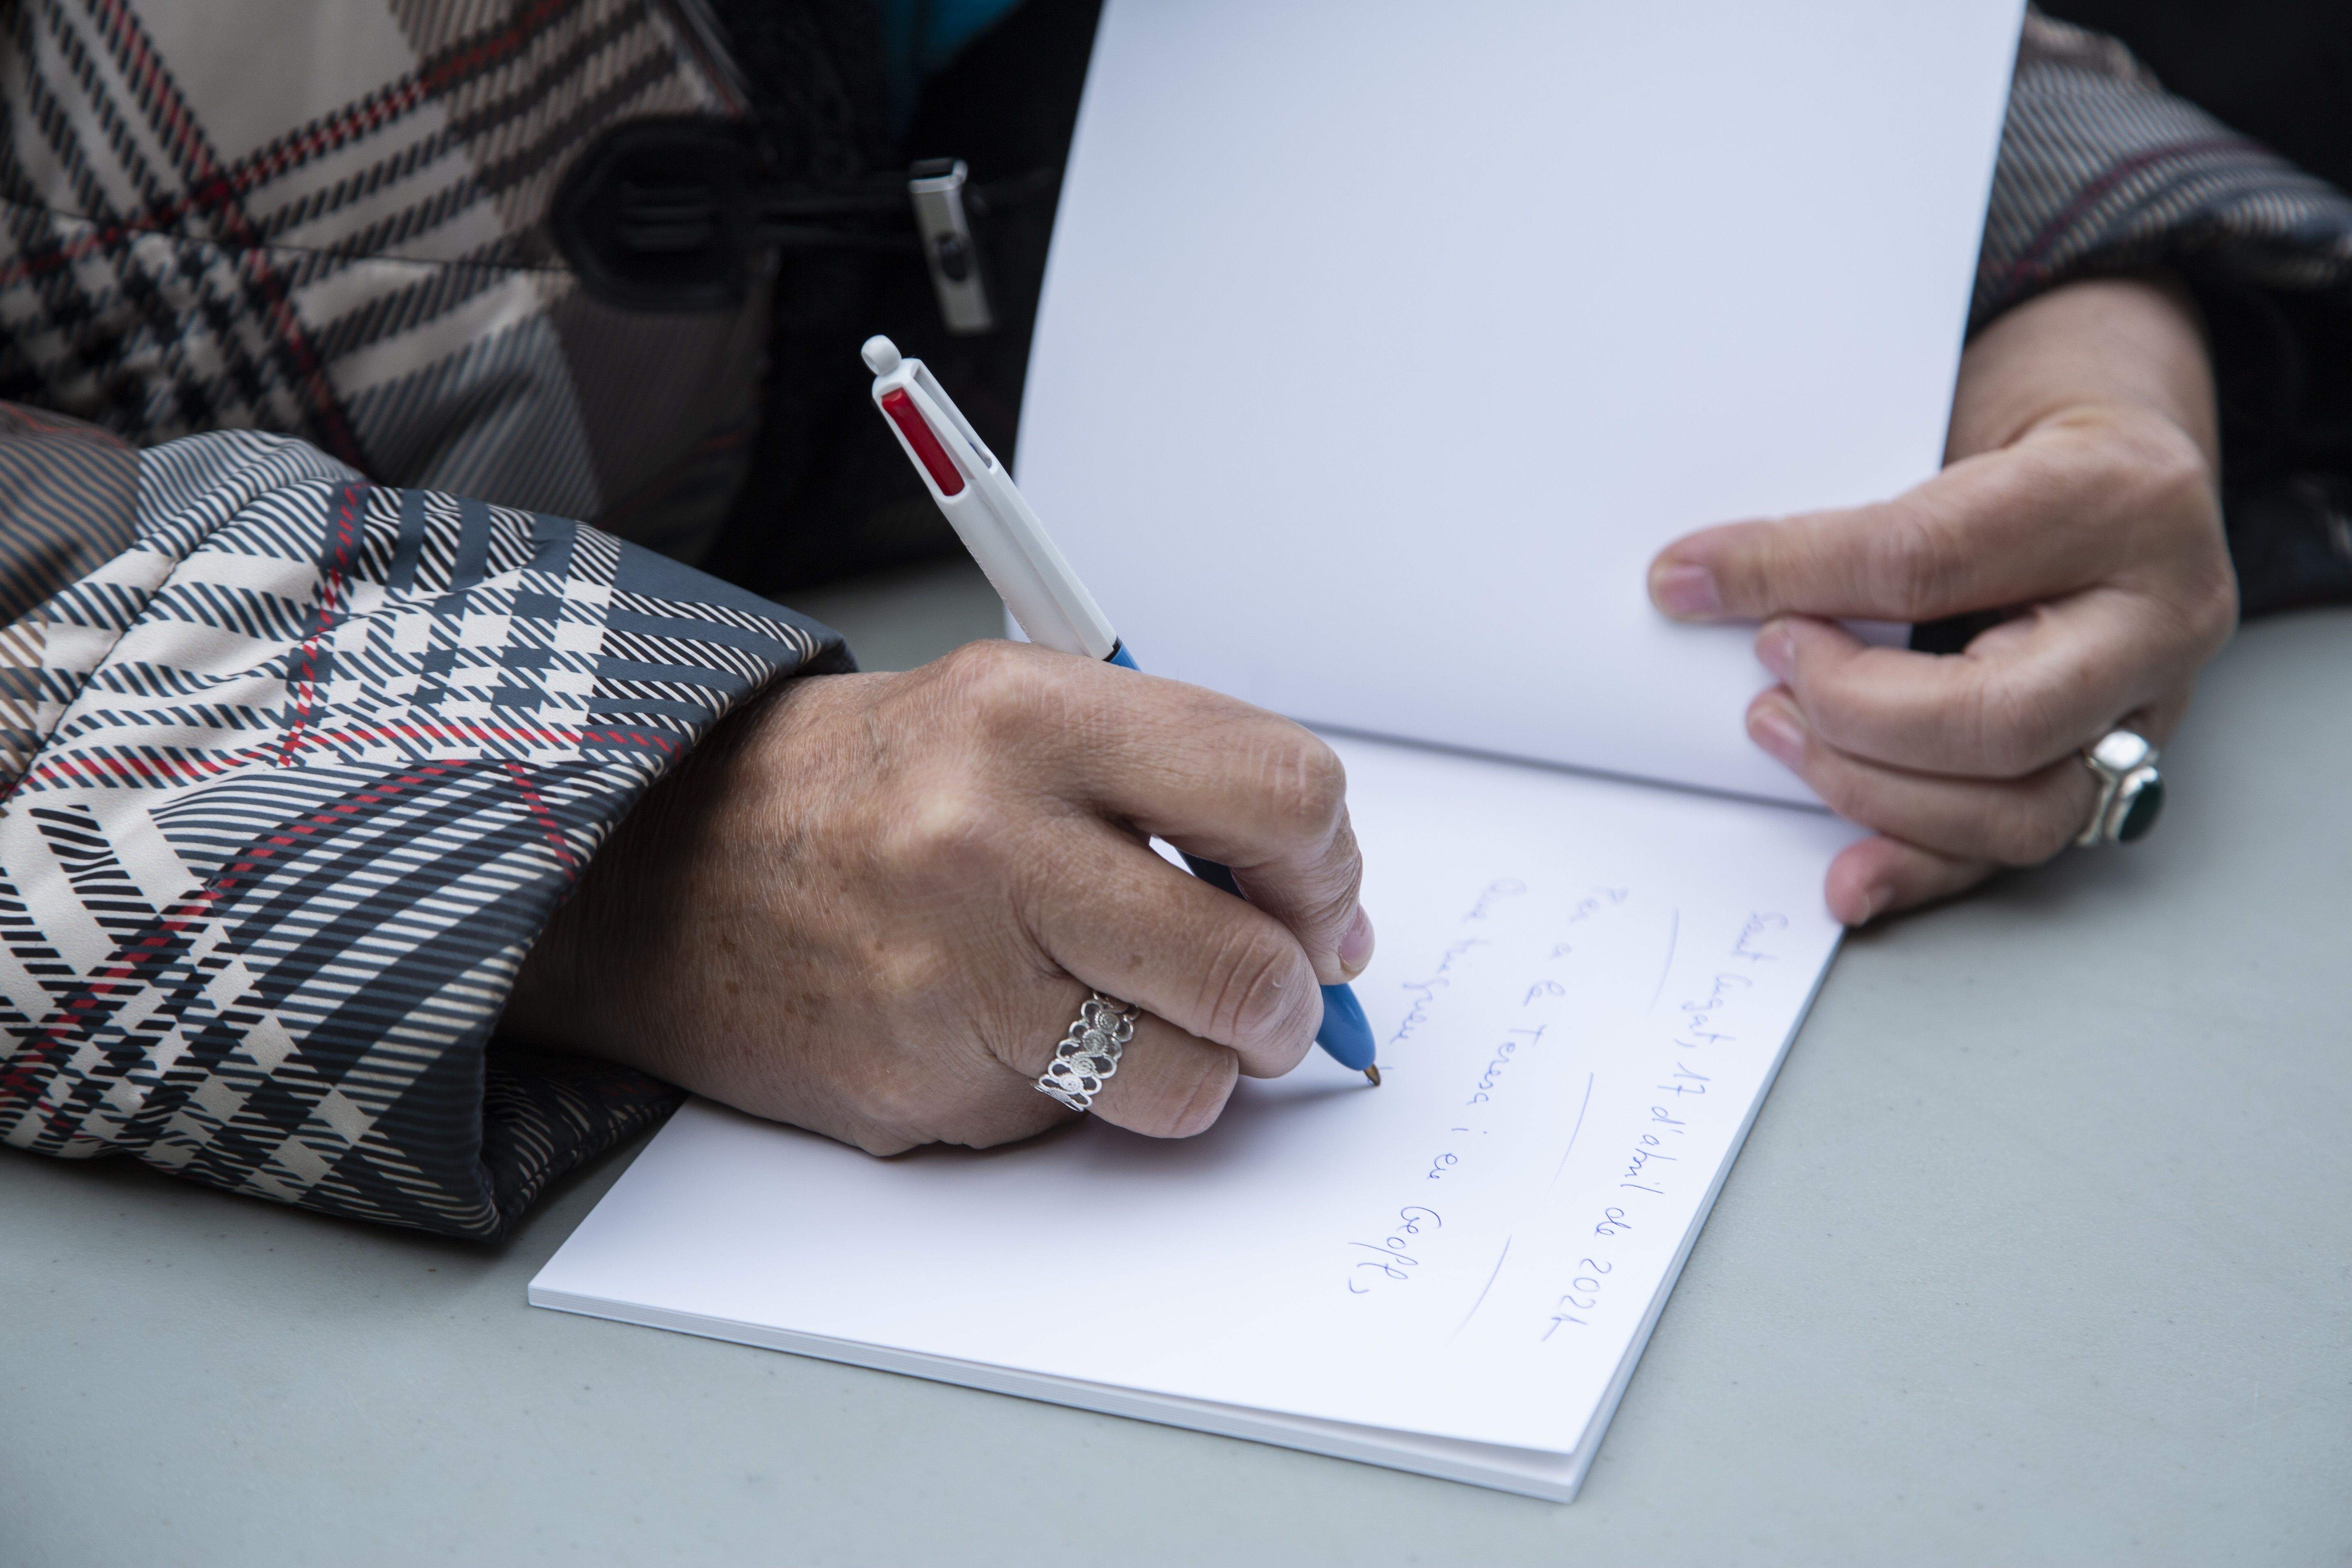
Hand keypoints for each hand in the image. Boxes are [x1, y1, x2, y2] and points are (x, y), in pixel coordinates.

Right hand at [503, 640, 1374, 1152]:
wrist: (663, 862)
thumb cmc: (869, 787)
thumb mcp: (1020, 714)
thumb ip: (1174, 783)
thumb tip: (1324, 914)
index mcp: (1036, 712)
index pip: (1280, 794)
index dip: (1327, 869)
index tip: (1316, 900)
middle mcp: (992, 834)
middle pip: (1249, 963)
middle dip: (1290, 1003)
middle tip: (1269, 1000)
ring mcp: (950, 969)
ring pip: (1183, 1078)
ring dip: (1199, 1070)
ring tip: (1145, 1022)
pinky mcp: (919, 1076)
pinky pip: (1077, 1121)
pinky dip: (1080, 1097)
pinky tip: (1015, 1033)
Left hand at [1647, 274, 2236, 922]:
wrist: (2124, 465)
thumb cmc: (2031, 444)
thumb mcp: (1953, 431)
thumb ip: (1857, 520)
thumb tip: (1698, 583)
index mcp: (2115, 501)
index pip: (1927, 559)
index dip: (1791, 576)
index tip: (1693, 579)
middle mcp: (2155, 619)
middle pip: (1992, 717)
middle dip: (1851, 712)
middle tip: (1771, 670)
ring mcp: (2151, 709)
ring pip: (2016, 808)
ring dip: (1871, 789)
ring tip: (1783, 732)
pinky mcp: (2118, 771)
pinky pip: (2016, 850)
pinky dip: (1919, 868)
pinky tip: (1849, 876)